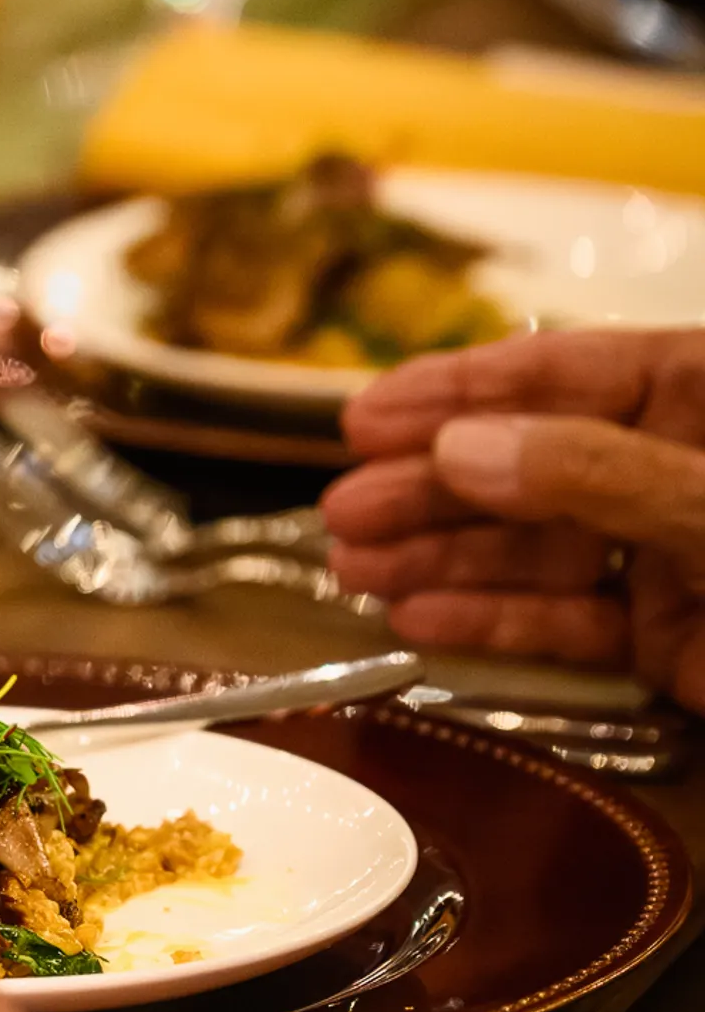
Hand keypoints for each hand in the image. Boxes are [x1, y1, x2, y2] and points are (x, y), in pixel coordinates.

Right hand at [321, 329, 704, 706]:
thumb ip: (594, 472)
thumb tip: (457, 449)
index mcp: (703, 397)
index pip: (563, 372)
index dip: (456, 391)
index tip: (363, 418)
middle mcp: (672, 465)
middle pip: (531, 464)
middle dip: (429, 487)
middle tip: (342, 512)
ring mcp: (670, 554)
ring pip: (535, 547)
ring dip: (439, 558)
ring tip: (353, 572)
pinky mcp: (666, 640)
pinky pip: (567, 623)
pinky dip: (492, 623)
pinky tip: (418, 621)